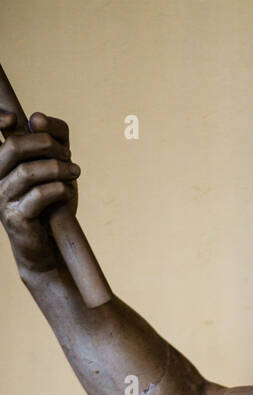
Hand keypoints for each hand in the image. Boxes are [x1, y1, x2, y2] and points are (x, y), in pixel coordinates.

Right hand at [0, 111, 78, 272]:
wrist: (48, 247)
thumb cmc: (51, 202)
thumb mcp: (54, 166)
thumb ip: (51, 139)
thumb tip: (37, 118)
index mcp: (1, 161)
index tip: (14, 119)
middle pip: (14, 147)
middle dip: (46, 144)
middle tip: (67, 154)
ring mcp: (3, 198)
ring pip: (28, 172)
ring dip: (58, 168)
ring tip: (75, 172)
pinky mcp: (16, 218)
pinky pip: (38, 196)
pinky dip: (58, 189)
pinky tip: (68, 190)